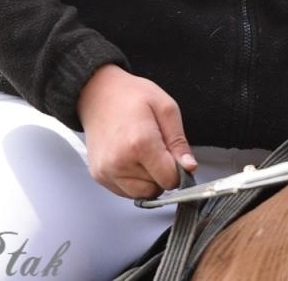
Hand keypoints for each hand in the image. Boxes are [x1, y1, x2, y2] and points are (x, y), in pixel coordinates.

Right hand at [77, 64, 196, 198]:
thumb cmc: (130, 96)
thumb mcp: (166, 109)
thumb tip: (189, 167)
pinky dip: (134, 181)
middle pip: (155, 189)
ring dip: (148, 180)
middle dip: (163, 174)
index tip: (177, 158)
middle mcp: (120, 162)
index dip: (179, 171)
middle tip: (158, 150)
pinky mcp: (98, 176)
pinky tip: (132, 159)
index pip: (169, 179)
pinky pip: (124, 192)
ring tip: (144, 154)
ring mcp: (106, 171)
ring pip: (140, 194)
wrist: (98, 93)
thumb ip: (179, 142)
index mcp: (140, 143)